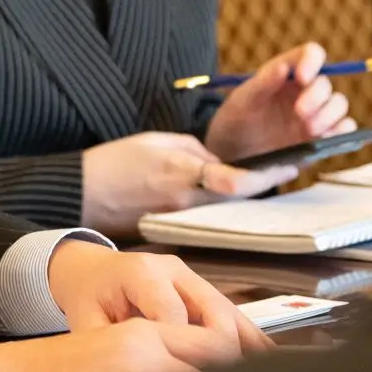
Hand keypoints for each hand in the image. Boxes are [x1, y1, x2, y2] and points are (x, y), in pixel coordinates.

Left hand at [46, 239, 273, 354]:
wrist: (90, 270)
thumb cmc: (88, 297)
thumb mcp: (88, 323)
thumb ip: (114, 345)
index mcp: (141, 272)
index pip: (174, 315)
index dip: (183, 349)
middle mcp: (171, 269)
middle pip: (214, 312)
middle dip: (222, 350)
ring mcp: (190, 276)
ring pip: (230, 312)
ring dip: (243, 345)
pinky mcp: (201, 287)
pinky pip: (230, 312)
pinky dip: (245, 336)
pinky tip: (260, 357)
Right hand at [82, 131, 297, 237]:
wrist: (81, 193)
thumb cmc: (114, 162)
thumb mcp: (156, 140)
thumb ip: (194, 149)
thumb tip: (218, 162)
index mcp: (182, 173)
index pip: (234, 178)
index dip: (266, 175)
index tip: (290, 165)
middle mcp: (185, 201)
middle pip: (236, 198)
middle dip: (259, 186)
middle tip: (283, 172)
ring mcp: (178, 219)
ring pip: (221, 209)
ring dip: (239, 197)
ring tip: (257, 182)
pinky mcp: (170, 230)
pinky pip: (202, 218)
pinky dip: (214, 207)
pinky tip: (221, 198)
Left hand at [204, 42, 357, 162]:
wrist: (235, 154)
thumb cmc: (236, 120)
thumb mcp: (242, 101)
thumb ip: (262, 84)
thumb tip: (284, 67)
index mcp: (287, 73)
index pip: (311, 54)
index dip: (312, 61)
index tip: (302, 78)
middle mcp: (306, 90)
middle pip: (325, 84)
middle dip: (316, 97)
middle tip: (299, 112)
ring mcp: (317, 113)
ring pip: (339, 104)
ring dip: (329, 115)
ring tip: (309, 129)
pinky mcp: (323, 136)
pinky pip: (345, 129)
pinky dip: (341, 132)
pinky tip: (323, 137)